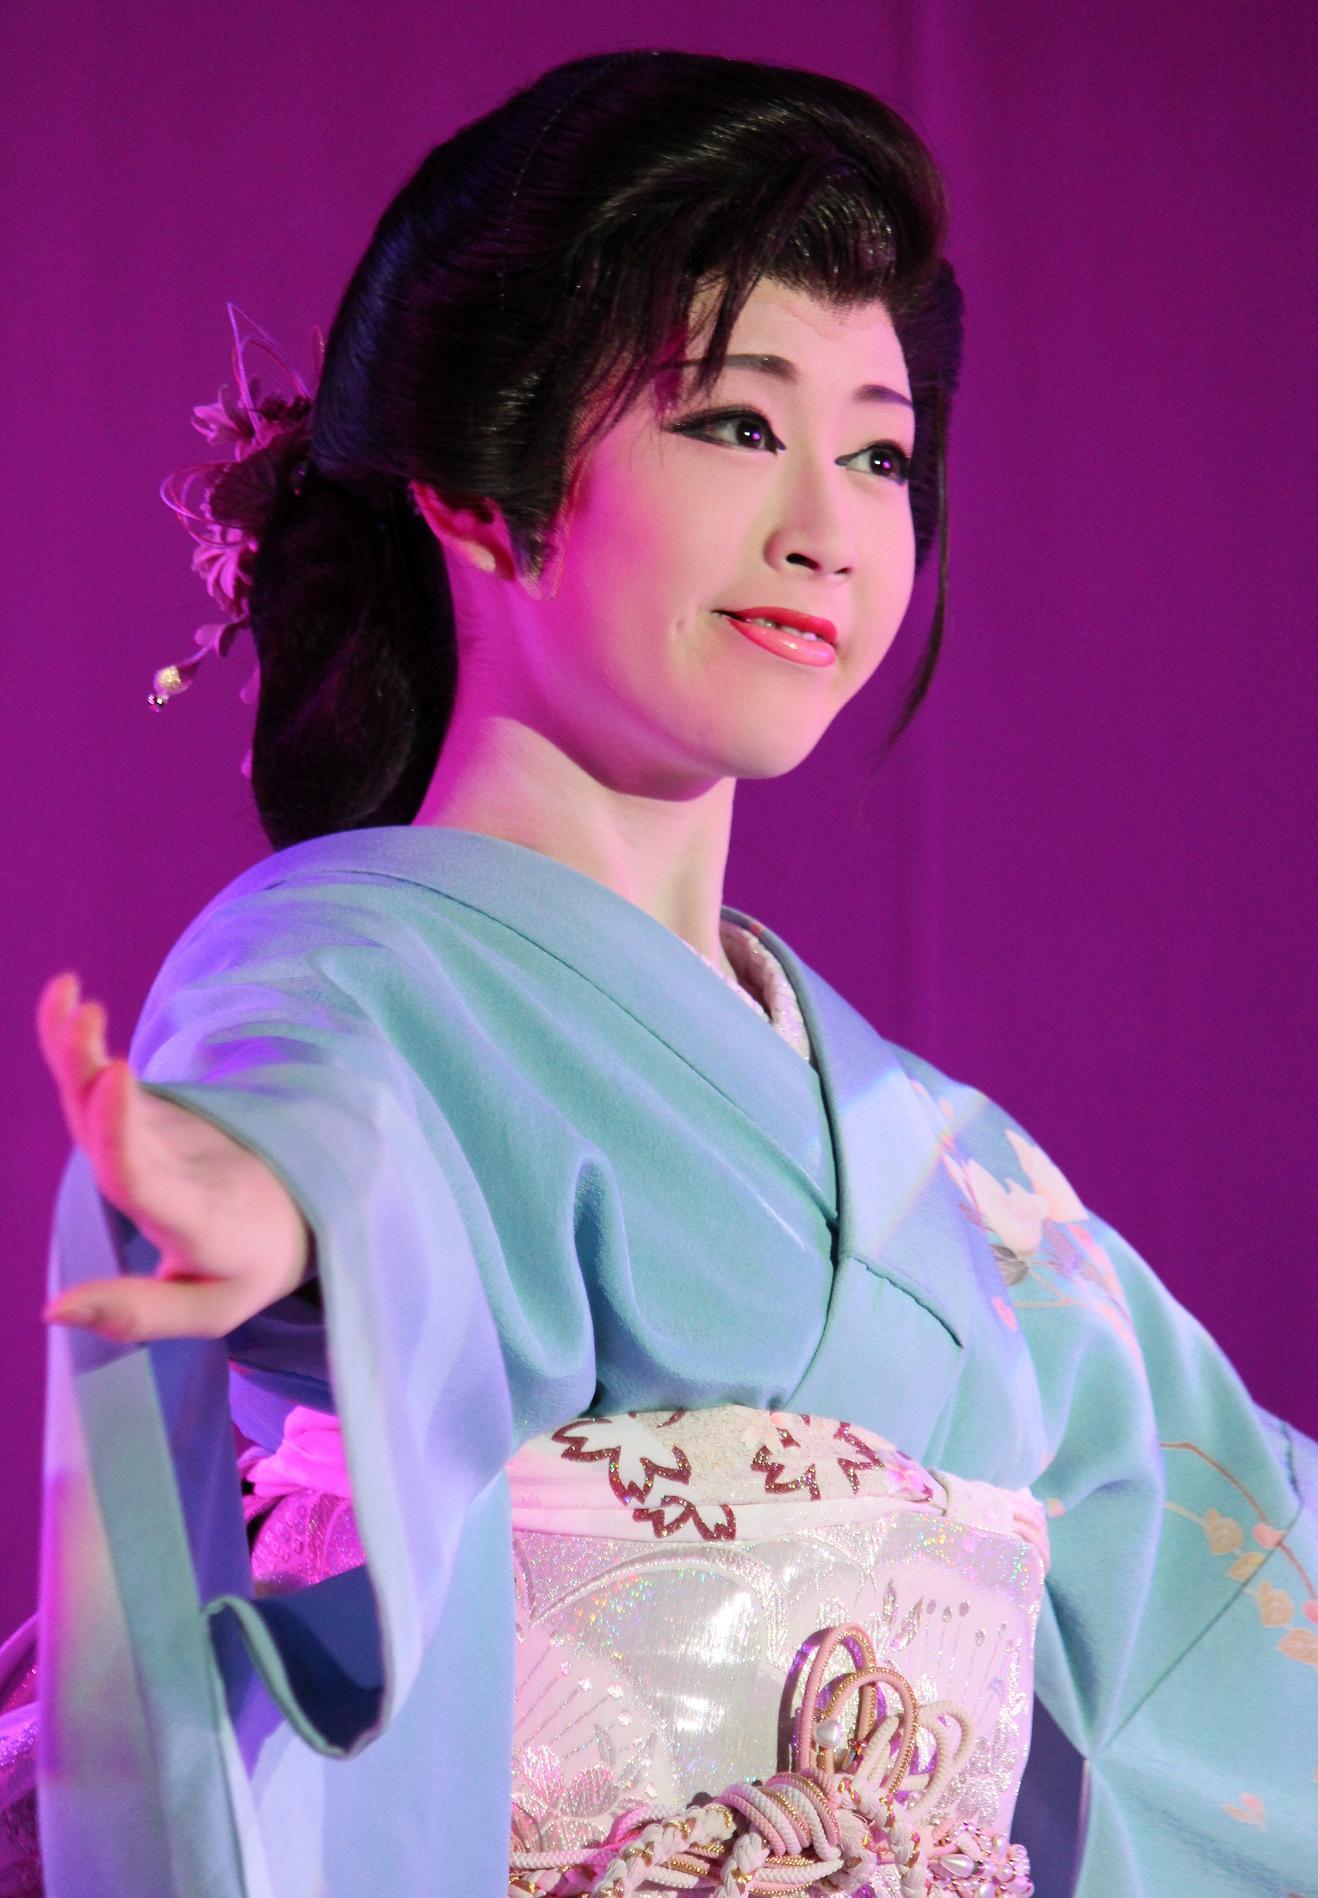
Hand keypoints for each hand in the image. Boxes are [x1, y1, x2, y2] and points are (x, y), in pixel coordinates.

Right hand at [37, 972, 312, 1342]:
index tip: (114, 1077)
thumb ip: (135, 1313)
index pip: (149, 1178)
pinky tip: (66, 998)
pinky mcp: (156, 1114)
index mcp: (197, 1217)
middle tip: (82, 1021)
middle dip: (94, 1073)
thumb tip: (50, 1309)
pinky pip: (109, 1079)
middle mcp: (180, 1165)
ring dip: (83, 1048)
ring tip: (70, 997)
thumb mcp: (210, 1309)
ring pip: (112, 1094)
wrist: (301, 1207)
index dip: (125, 1131)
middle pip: (125, 1123)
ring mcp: (169, 1133)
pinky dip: (83, 1043)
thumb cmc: (247, 1265)